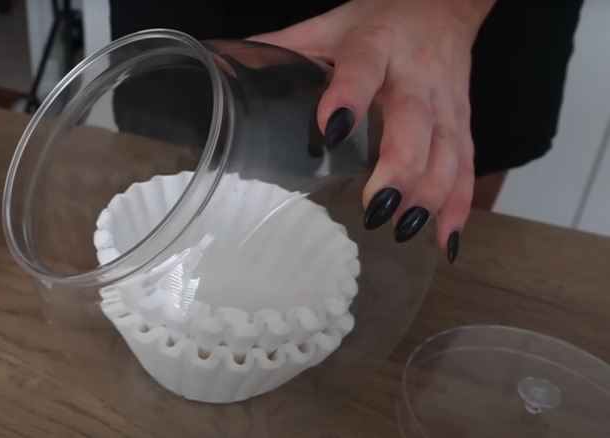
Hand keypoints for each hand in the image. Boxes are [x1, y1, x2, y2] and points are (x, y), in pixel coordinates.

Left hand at [250, 0, 495, 261]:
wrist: (445, 4)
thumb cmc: (382, 19)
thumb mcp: (330, 26)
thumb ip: (285, 47)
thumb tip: (223, 62)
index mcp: (375, 45)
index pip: (363, 69)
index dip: (349, 97)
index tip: (331, 131)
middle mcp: (415, 75)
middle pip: (416, 123)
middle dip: (400, 167)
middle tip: (375, 207)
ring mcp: (445, 101)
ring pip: (448, 151)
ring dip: (430, 194)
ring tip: (403, 229)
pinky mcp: (462, 122)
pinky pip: (467, 166)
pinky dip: (459, 206)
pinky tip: (444, 241)